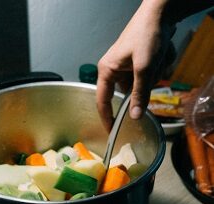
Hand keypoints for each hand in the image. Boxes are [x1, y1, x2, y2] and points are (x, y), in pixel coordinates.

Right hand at [96, 0, 174, 131]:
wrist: (160, 14)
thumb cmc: (146, 36)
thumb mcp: (144, 68)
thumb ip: (139, 94)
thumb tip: (135, 117)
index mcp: (106, 71)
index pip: (102, 101)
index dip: (107, 118)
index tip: (112, 131)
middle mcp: (112, 71)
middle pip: (126, 94)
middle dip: (142, 88)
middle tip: (151, 72)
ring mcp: (124, 68)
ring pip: (138, 87)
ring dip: (151, 78)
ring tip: (156, 59)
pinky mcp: (135, 65)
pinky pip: (145, 78)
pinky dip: (155, 72)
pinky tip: (158, 57)